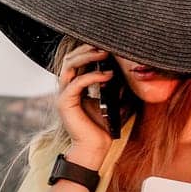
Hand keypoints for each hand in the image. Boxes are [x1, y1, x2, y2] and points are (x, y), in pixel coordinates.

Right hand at [56, 42, 113, 167]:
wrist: (95, 147)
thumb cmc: (103, 126)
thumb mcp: (113, 101)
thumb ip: (115, 86)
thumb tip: (126, 71)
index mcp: (75, 87)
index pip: (77, 61)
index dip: (88, 50)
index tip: (106, 44)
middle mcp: (67, 88)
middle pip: (70, 59)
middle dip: (86, 49)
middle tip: (105, 45)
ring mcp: (64, 95)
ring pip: (69, 66)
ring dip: (87, 57)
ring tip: (104, 53)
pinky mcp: (65, 103)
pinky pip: (77, 83)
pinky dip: (93, 77)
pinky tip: (108, 75)